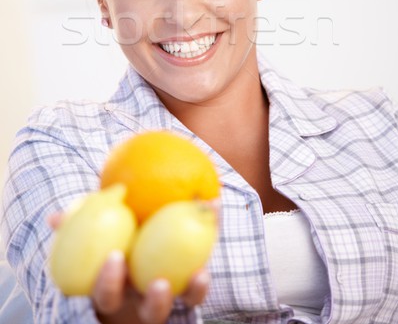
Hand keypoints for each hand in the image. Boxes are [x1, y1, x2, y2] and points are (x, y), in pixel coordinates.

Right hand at [48, 213, 209, 323]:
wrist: (141, 239)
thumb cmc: (109, 239)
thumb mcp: (89, 233)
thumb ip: (74, 225)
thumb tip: (55, 217)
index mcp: (118, 290)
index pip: (109, 296)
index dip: (110, 284)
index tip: (114, 259)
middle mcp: (145, 299)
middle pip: (152, 314)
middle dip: (156, 302)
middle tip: (159, 283)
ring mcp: (174, 291)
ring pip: (186, 303)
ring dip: (193, 290)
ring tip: (201, 273)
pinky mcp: (194, 275)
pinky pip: (206, 268)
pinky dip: (211, 239)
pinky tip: (216, 210)